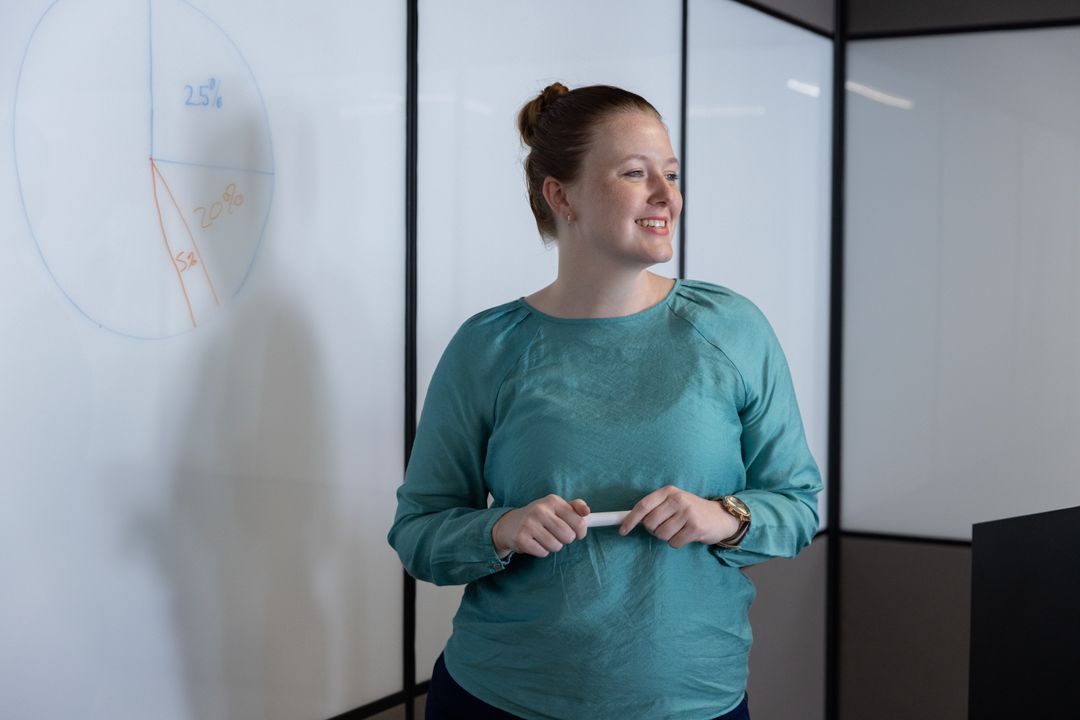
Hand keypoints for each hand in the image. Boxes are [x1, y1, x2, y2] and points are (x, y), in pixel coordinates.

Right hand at [492, 495, 589, 558]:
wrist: (510, 524)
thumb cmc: (539, 517)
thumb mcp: (556, 507)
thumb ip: (575, 507)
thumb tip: (587, 511)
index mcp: (552, 501)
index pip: (579, 521)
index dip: (581, 531)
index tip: (577, 533)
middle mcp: (540, 510)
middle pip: (569, 536)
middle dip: (565, 539)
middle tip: (556, 535)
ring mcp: (529, 524)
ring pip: (556, 546)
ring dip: (553, 546)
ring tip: (544, 538)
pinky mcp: (521, 538)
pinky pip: (543, 552)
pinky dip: (542, 551)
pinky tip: (535, 542)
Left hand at [619, 486, 737, 548]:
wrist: (720, 517)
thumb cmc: (691, 510)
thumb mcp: (673, 502)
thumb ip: (655, 508)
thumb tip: (629, 521)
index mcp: (668, 491)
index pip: (643, 505)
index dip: (630, 520)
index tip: (623, 531)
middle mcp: (677, 499)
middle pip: (650, 523)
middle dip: (653, 530)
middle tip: (665, 527)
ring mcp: (687, 513)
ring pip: (661, 535)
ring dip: (666, 537)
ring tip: (678, 530)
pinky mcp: (695, 528)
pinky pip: (673, 543)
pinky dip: (676, 543)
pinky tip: (686, 535)